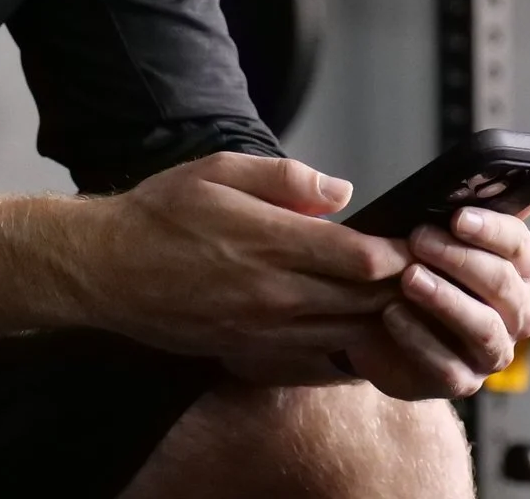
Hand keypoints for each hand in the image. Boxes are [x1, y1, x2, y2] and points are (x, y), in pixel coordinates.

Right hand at [79, 153, 408, 357]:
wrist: (106, 270)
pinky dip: (347, 348)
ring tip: (397, 299)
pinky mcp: (250, 353)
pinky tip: (358, 331)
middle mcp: (272, 295)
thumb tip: (342, 192)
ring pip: (346, 335)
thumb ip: (287, 178)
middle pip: (364, 302)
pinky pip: (316, 360)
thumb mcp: (220, 170)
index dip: (399, 253)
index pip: (361, 259)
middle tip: (422, 270)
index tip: (414, 240)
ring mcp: (262, 331)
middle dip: (400, 287)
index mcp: (270, 243)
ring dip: (378, 320)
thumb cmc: (161, 215)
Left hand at [341, 205, 529, 400]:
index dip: (492, 230)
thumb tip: (499, 179)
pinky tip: (391, 315)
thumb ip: (463, 214)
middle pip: (503, 284)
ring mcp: (491, 352)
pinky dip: (418, 339)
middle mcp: (515, 312)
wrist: (376, 328)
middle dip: (459, 259)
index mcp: (517, 271)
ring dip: (445, 299)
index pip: (520, 247)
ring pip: (483, 327)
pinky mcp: (462, 381)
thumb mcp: (432, 239)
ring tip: (408, 278)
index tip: (457, 216)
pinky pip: (447, 365)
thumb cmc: (414, 272)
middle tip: (419, 238)